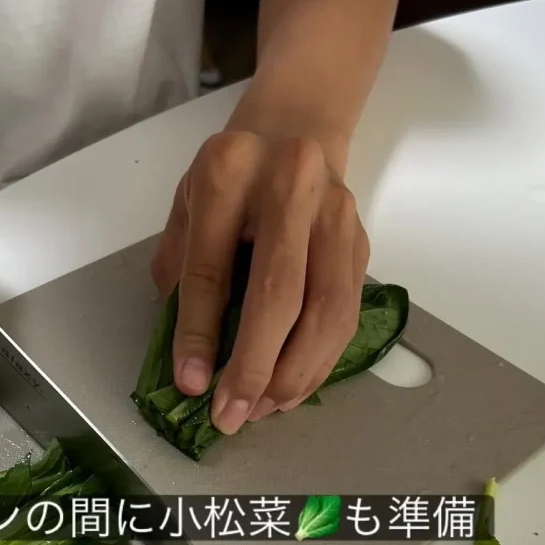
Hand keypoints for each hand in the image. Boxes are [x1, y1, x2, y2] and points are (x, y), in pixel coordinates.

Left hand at [151, 130, 369, 432]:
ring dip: (294, 373)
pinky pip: (346, 314)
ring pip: (326, 310)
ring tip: (262, 410)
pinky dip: (319, 361)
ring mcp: (336, 213)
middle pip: (279, 293)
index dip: (199, 333)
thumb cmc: (230, 178)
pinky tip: (291, 389)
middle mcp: (291, 184)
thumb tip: (191, 363)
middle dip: (254, 366)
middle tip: (232, 416)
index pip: (211, 267)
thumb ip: (183, 273)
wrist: (295, 129)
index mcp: (229, 171)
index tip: (191, 385)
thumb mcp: (187, 207)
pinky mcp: (361, 241)